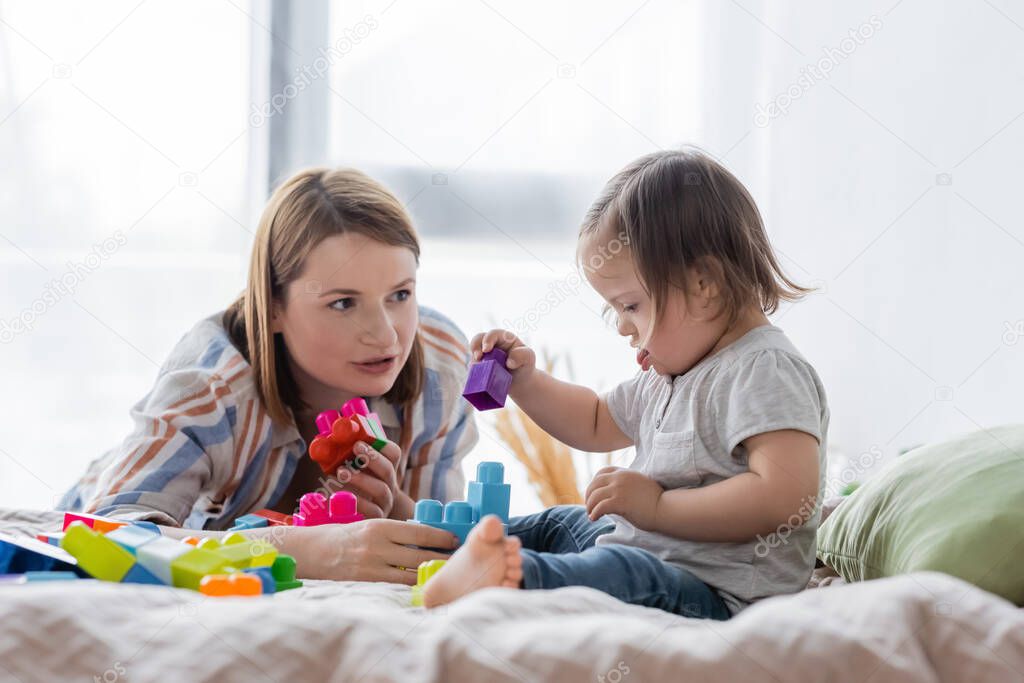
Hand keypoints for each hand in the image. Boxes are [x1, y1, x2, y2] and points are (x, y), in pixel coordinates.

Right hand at [285, 519, 458, 584]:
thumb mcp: (369, 527)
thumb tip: (424, 538)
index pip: (419, 532)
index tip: (454, 539)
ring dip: (429, 574)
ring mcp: (370, 567)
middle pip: (419, 554)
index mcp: (379, 526)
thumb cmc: (343, 537)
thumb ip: (393, 533)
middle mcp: (376, 546)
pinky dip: (410, 587)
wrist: (311, 552)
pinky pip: (394, 587)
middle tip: (457, 559)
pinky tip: (421, 587)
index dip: (441, 537)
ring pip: (410, 574)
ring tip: (445, 575)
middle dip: (441, 557)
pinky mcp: (365, 584)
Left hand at [337, 439, 411, 519]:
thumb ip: (348, 457)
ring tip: (341, 472)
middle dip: (372, 458)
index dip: (381, 446)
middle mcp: (389, 483)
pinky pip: (370, 510)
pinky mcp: (377, 516)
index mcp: (386, 467)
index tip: (359, 441)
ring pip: (380, 489)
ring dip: (361, 479)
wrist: (372, 510)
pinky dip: (355, 501)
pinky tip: (338, 496)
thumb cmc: (359, 484)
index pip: (393, 453)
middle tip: (354, 449)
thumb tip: (324, 443)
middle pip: (387, 470)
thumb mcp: (358, 470)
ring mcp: (385, 501)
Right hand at [470, 328, 536, 390]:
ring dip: (473, 361)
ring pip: (473, 354)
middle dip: (475, 346)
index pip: (493, 334)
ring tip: (477, 369)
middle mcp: (491, 344)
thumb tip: (509, 362)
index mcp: (503, 338)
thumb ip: (523, 355)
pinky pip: (473, 367)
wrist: (520, 381)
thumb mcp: (529, 358)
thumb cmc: (525, 365)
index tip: (486, 350)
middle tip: (478, 357)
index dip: (488, 339)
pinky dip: (473, 371)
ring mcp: (484, 355)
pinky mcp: (480, 366)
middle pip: (478, 339)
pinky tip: (478, 377)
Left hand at [584, 466, 663, 529]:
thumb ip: (626, 484)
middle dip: (588, 496)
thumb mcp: (639, 484)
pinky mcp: (619, 502)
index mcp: (624, 472)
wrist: (666, 508)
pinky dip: (594, 513)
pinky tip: (594, 519)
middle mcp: (620, 478)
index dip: (594, 483)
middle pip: (594, 484)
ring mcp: (619, 489)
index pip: (601, 472)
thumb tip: (614, 492)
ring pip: (594, 496)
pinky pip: (600, 507)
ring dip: (590, 506)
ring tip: (591, 515)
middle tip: (589, 507)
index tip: (594, 494)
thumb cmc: (655, 501)